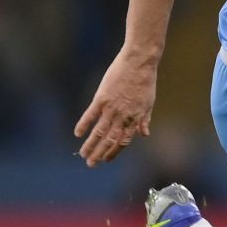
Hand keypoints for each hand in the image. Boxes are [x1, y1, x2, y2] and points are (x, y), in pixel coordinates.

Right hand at [74, 47, 159, 165]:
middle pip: (109, 140)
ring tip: (83, 154)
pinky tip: (77, 134)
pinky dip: (83, 125)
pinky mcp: (102, 98)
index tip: (106, 159)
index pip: (124, 141)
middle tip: (91, 164)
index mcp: (135, 118)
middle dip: (99, 153)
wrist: (139, 62)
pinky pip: (90, 115)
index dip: (115, 151)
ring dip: (90, 144)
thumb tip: (144, 134)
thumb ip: (144, 119)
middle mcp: (123, 116)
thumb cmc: (146, 80)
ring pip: (98, 131)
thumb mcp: (149, 102)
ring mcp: (112, 108)